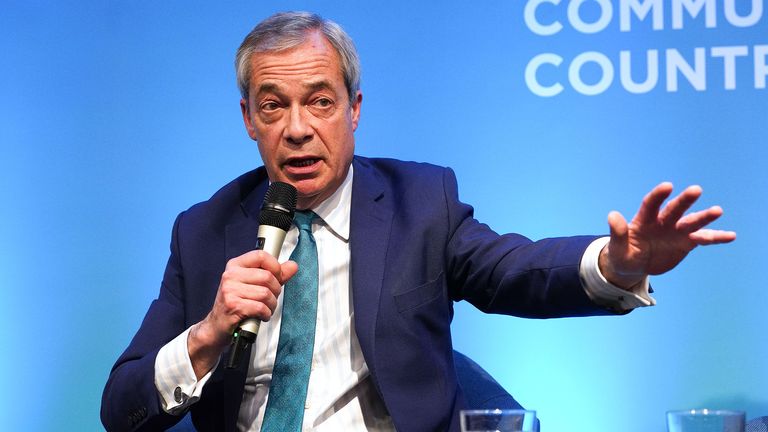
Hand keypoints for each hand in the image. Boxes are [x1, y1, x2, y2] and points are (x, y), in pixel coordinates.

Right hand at [188, 250, 297, 377]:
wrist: (217, 326)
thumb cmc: (236, 304)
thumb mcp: (254, 285)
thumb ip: (275, 275)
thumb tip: (292, 266)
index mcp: (235, 266)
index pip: (261, 256)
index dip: (275, 266)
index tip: (278, 276)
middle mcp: (230, 275)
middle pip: (267, 276)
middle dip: (275, 291)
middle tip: (270, 298)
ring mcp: (230, 290)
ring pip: (265, 294)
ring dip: (271, 305)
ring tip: (265, 308)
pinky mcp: (233, 306)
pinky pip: (260, 307)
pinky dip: (266, 314)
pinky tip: (261, 315)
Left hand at [599, 182, 735, 289]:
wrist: (634, 266)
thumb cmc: (623, 254)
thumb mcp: (617, 248)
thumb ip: (618, 233)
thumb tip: (612, 215)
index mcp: (644, 220)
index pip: (650, 204)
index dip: (658, 196)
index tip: (668, 186)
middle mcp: (662, 222)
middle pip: (674, 209)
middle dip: (684, 200)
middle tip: (696, 190)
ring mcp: (676, 231)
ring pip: (691, 222)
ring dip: (704, 216)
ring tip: (717, 211)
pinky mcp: (686, 243)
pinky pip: (703, 239)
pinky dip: (716, 237)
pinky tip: (730, 235)